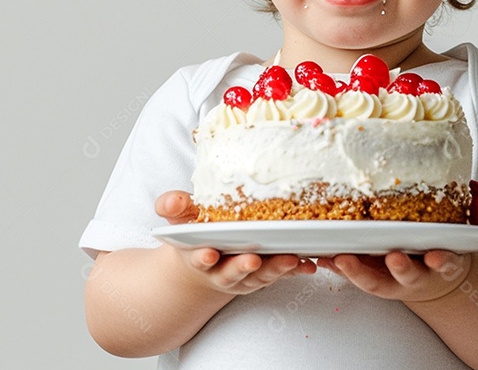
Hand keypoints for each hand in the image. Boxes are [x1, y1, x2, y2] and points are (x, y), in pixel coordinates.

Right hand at [155, 190, 316, 294]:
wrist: (209, 258)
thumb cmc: (197, 233)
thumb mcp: (182, 219)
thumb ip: (174, 208)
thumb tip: (169, 202)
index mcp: (200, 256)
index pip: (199, 258)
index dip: (202, 257)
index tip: (208, 254)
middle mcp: (223, 271)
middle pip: (232, 272)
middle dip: (241, 267)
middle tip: (251, 260)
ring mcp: (247, 276)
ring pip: (261, 275)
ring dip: (275, 269)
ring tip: (290, 260)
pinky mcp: (267, 274)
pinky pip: (283, 274)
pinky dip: (296, 271)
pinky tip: (308, 265)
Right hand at [316, 250, 471, 302]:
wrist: (442, 280)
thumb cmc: (402, 269)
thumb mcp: (376, 270)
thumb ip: (349, 264)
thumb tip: (322, 256)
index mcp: (383, 279)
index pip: (363, 278)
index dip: (350, 271)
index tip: (337, 258)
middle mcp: (402, 280)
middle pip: (383, 281)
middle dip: (364, 273)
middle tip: (348, 260)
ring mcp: (424, 273)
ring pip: (413, 275)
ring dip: (402, 268)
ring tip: (394, 257)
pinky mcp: (448, 264)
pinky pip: (447, 264)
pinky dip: (442, 261)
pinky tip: (436, 255)